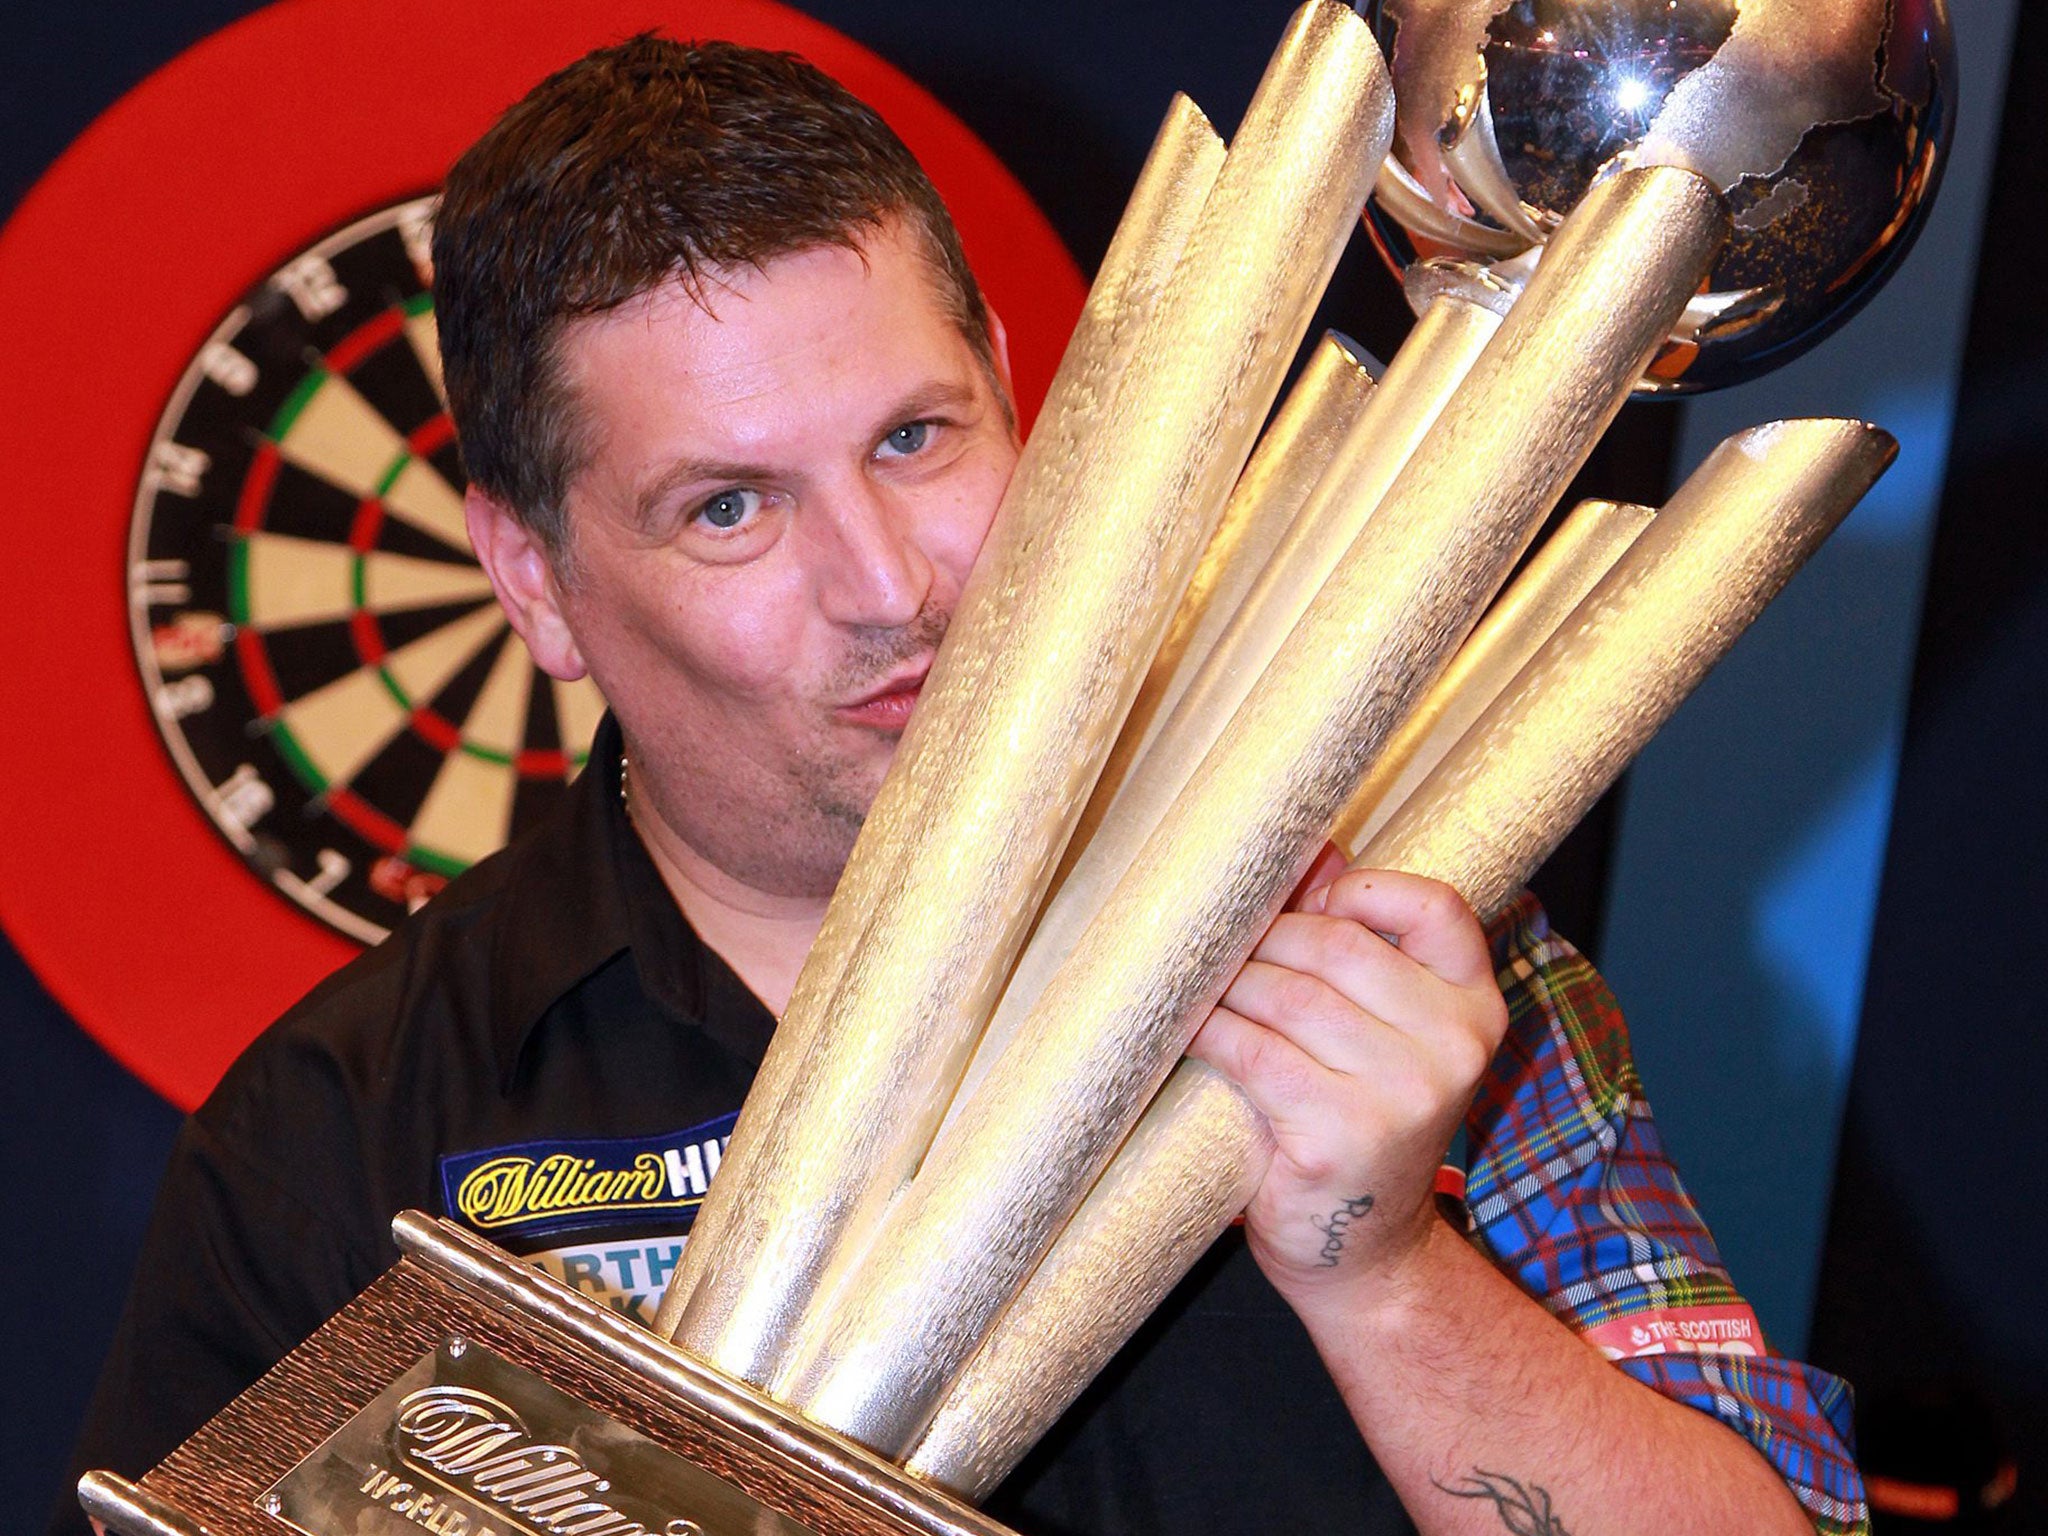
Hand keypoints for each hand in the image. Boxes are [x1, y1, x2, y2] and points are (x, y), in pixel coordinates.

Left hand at [1186, 862, 1507, 1305]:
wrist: (1366, 1253)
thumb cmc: (1360, 1122)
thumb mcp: (1382, 1033)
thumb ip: (1359, 943)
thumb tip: (1311, 849)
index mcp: (1476, 1007)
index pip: (1438, 907)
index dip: (1363, 890)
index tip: (1316, 902)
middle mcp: (1455, 1047)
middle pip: (1336, 946)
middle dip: (1264, 939)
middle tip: (1219, 946)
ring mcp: (1403, 1094)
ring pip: (1288, 994)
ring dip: (1227, 984)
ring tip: (1196, 986)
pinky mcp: (1340, 1134)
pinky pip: (1255, 1051)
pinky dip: (1211, 1032)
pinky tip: (1190, 1031)